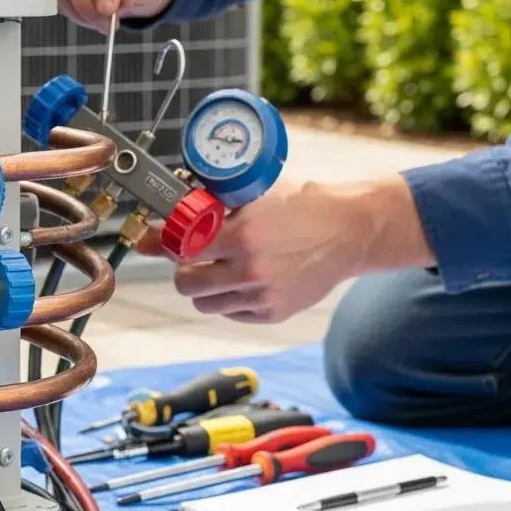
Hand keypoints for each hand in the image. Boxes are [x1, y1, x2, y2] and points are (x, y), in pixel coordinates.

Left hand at [136, 180, 379, 323]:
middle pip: (186, 284)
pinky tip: (243, 280)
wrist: (348, 231)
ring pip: (205, 304)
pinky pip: (232, 313)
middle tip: (193, 258)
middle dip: (184, 269)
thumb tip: (164, 221)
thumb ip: (209, 208)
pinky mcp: (274, 313)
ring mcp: (263, 297)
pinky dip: (229, 300)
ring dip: (205, 287)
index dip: (169, 244)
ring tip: (219, 268)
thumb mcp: (253, 196)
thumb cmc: (299, 206)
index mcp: (242, 237)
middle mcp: (251, 271)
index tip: (162, 241)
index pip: (182, 250)